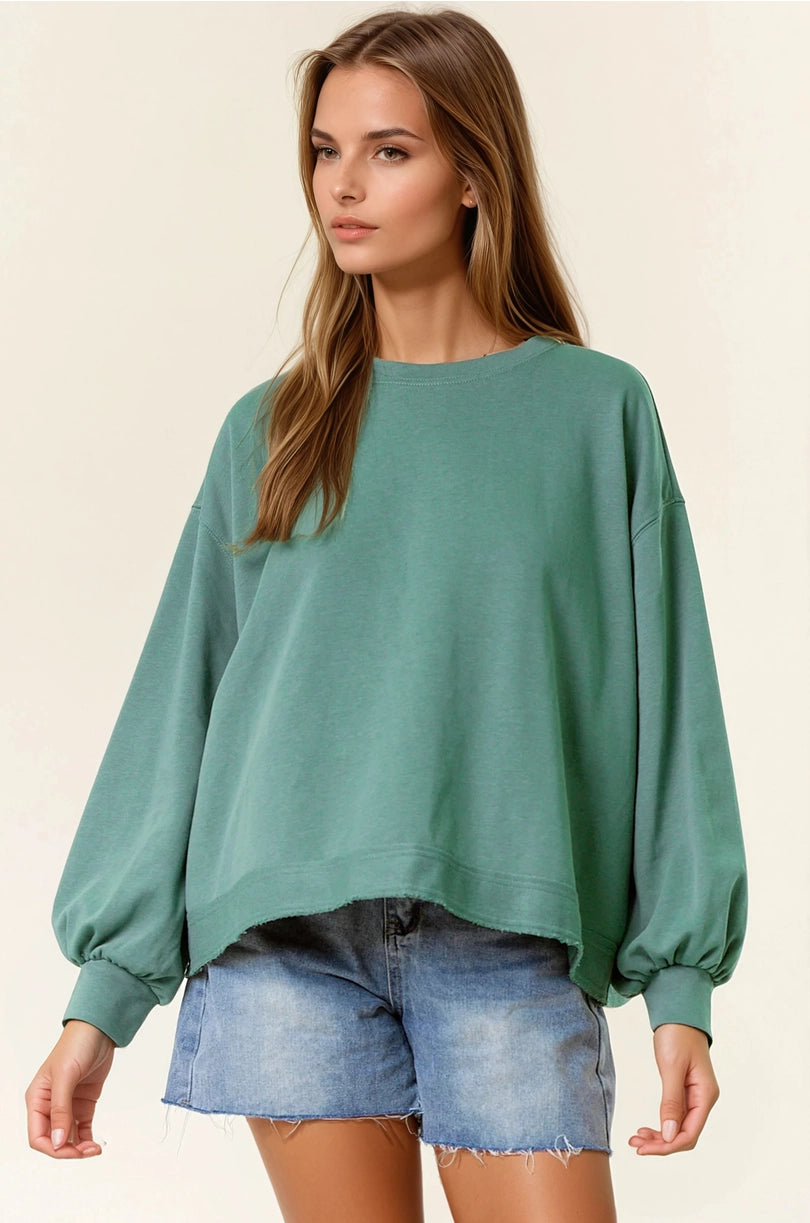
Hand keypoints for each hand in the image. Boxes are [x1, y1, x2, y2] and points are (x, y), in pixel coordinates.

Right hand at [26, 1019, 115, 1158]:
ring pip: (68, 1138)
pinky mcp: (83, 1104)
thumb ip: (61, 1109)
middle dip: (68, 1150)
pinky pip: (81, 1129)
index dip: (52, 1148)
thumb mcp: (65, 1076)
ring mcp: (68, 1105)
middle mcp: (50, 1105)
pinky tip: (95, 1143)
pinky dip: (87, 1139)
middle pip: (53, 1140)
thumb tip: (58, 1140)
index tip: (69, 1149)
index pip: (37, 1136)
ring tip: (94, 1149)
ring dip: (79, 1148)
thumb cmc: (75, 1045)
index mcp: (37, 1099)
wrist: (99, 1030)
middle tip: (87, 1151)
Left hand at [628, 1022, 719, 1154]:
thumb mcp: (672, 1067)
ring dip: (659, 1136)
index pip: (690, 1133)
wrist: (678, 1013)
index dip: (668, 1145)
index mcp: (705, 1095)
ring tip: (636, 1137)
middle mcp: (703, 1099)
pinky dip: (660, 1124)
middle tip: (635, 1143)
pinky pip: (674, 1116)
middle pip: (684, 1134)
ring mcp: (694, 1096)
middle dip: (661, 1143)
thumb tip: (670, 1134)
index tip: (644, 1148)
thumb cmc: (677, 1034)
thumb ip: (671, 1101)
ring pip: (678, 1128)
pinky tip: (647, 1128)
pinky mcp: (684, 1092)